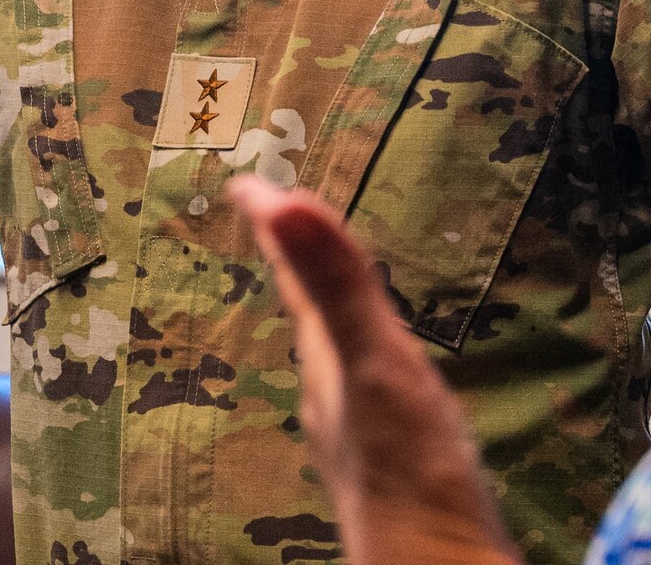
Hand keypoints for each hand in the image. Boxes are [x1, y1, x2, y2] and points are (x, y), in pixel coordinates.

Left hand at [229, 175, 520, 564]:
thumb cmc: (405, 466)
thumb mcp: (374, 362)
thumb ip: (336, 284)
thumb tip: (281, 201)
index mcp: (326, 362)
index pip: (293, 281)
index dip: (274, 228)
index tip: (244, 184)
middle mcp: (332, 393)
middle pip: (305, 311)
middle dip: (296, 262)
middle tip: (281, 216)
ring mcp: (359, 429)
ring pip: (332, 350)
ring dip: (325, 307)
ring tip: (321, 280)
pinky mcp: (391, 456)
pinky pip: (365, 383)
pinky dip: (362, 352)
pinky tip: (377, 369)